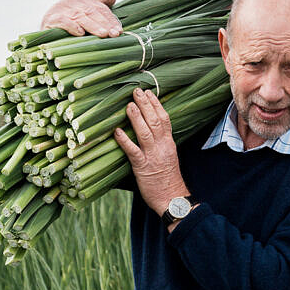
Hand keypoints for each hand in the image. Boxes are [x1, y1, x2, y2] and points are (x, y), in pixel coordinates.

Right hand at [40, 0, 122, 37]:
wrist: (45, 30)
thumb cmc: (68, 24)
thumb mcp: (84, 15)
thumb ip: (98, 7)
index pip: (100, 9)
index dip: (110, 20)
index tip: (119, 31)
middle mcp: (72, 1)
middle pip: (92, 12)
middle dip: (105, 24)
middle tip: (114, 34)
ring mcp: (61, 8)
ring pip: (80, 17)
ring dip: (92, 26)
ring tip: (103, 34)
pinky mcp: (50, 18)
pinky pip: (63, 21)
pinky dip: (72, 26)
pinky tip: (80, 33)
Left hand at [114, 88, 189, 218]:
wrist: (172, 198)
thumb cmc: (168, 179)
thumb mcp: (168, 157)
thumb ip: (161, 143)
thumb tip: (150, 131)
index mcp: (169, 143)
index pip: (164, 119)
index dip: (156, 104)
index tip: (149, 93)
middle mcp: (162, 146)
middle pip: (155, 121)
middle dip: (146, 105)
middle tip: (136, 91)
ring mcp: (153, 156)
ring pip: (145, 132)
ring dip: (136, 117)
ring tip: (128, 105)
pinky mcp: (143, 167)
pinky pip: (133, 151)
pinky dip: (124, 140)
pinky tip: (117, 132)